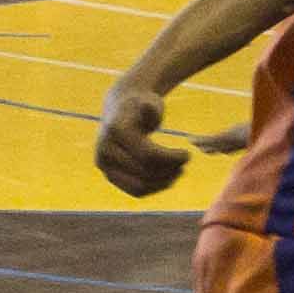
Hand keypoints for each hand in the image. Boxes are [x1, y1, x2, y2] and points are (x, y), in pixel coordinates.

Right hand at [95, 86, 238, 197]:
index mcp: (115, 131)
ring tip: (180, 170)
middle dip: (169, 170)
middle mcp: (105, 150)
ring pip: (140, 187)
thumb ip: (150, 108)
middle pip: (144, 172)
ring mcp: (105, 166)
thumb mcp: (148, 101)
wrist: (121, 110)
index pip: (147, 155)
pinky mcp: (111, 176)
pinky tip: (170, 177)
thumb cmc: (141, 104)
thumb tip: (148, 107)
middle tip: (185, 162)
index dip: (171, 158)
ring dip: (164, 183)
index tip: (188, 154)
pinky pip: (136, 191)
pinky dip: (155, 188)